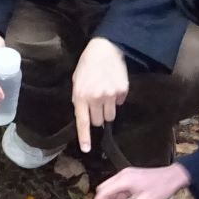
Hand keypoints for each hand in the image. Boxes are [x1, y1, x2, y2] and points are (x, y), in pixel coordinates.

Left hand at [71, 37, 128, 154]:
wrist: (105, 49)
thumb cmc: (87, 65)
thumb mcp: (77, 81)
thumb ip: (79, 99)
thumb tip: (84, 115)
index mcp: (81, 96)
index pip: (83, 122)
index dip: (85, 137)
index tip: (86, 149)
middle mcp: (95, 98)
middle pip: (98, 121)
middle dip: (97, 117)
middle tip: (97, 105)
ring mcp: (110, 95)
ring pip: (110, 115)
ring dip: (107, 110)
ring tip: (105, 95)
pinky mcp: (122, 91)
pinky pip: (120, 103)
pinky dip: (117, 99)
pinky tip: (113, 86)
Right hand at [94, 163, 189, 198]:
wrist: (173, 177)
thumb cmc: (161, 188)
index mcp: (124, 180)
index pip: (103, 192)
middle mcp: (123, 175)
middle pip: (104, 189)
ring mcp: (126, 175)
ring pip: (111, 188)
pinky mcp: (130, 176)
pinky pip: (119, 187)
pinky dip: (120, 196)